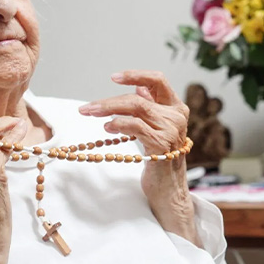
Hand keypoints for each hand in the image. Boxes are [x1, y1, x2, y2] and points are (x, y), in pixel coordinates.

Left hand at [78, 70, 200, 246]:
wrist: (169, 189)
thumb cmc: (159, 158)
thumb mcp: (156, 128)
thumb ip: (151, 107)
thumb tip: (138, 87)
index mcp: (177, 107)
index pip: (158, 80)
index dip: (136, 75)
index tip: (114, 77)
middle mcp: (177, 116)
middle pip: (139, 98)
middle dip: (109, 101)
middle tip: (87, 108)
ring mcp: (171, 130)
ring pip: (136, 108)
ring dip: (108, 109)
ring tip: (90, 114)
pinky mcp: (162, 145)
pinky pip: (136, 126)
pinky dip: (118, 124)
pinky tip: (107, 128)